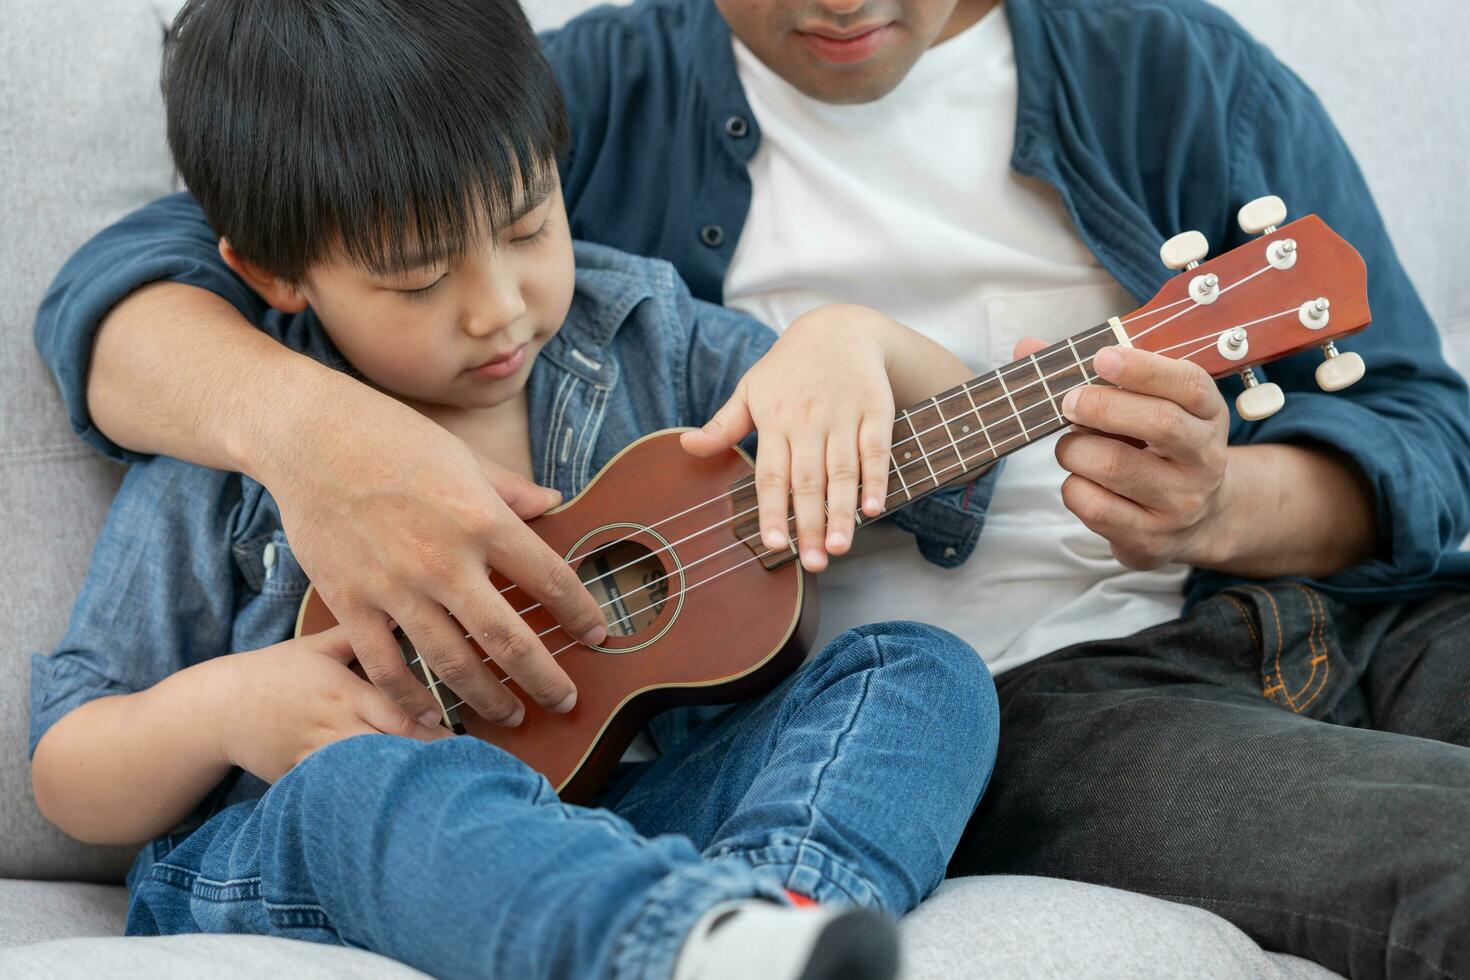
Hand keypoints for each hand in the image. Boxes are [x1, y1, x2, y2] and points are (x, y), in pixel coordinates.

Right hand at [218, 626, 449, 783]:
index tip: (460, 736)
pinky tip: (386, 809)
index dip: (430, 726)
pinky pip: (336, 793)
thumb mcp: (315, 647)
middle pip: (389, 747)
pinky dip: (360, 799)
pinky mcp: (301, 779)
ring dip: (398, 782)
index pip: (396, 711)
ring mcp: (317, 756)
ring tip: (435, 792)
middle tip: (464, 770)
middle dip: (425, 760)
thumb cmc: (275, 673)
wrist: (219, 709)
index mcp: (344, 691)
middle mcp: (334, 725)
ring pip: (366, 775)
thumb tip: (398, 609)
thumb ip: (359, 633)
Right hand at [261, 375, 606, 728]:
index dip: (582, 613)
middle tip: (566, 701)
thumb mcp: (464, 455)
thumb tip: (553, 503)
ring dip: (489, 700)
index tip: (598, 634)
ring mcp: (395, 587)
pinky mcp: (350, 602)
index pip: (551, 580)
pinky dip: (413, 700)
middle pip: (509, 640)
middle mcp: (443, 560)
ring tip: (513, 716)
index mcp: (481, 519)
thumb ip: (510, 490)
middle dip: (545, 679)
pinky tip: (436, 717)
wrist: (308, 434)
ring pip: (452, 665)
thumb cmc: (391, 437)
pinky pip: (387, 667)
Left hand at [681, 304, 900, 571]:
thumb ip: (723, 425)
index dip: (772, 511)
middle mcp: (808, 420)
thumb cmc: (787, 368)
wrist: (838, 329)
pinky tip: (873, 509)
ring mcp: (843, 416)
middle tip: (813, 563)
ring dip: (843, 512)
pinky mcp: (875, 411)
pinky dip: (875, 480)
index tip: (772, 545)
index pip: (771, 475)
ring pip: (842, 471)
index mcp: (775, 420)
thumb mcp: (750, 389)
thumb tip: (686, 446)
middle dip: (810, 525)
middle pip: (808, 481)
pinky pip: (875, 451)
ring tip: (840, 548)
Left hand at [1017, 338, 1231, 568]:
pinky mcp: (1150, 538)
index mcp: (1208, 415)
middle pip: (1157, 422)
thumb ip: (1093, 375)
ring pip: (1113, 464)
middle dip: (1100, 405)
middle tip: (1068, 401)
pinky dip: (1073, 486)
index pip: (1189, 385)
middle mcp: (1204, 459)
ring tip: (1074, 446)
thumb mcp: (1145, 406)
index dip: (1144, 368)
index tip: (1101, 357)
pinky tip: (1083, 481)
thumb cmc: (1155, 448)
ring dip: (1075, 448)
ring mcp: (1180, 503)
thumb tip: (1026, 348)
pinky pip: (1092, 505)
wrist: (1196, 520)